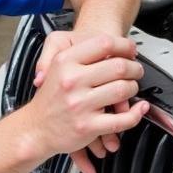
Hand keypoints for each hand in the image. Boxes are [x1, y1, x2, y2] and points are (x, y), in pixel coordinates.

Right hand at [26, 34, 147, 172]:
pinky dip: (136, 114)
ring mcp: (80, 104)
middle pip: (119, 66)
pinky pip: (122, 119)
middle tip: (136, 71)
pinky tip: (139, 109)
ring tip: (131, 88)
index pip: (104, 43)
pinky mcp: (87, 126)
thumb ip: (80, 53)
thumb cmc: (50, 98)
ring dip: (133, 88)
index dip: (125, 45)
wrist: (34, 128)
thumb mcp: (55, 65)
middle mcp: (72, 81)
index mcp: (65, 61)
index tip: (131, 50)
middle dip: (134, 68)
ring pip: (123, 90)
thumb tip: (114, 47)